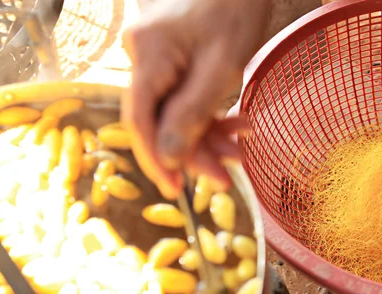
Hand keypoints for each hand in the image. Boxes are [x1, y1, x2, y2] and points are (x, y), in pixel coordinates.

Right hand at [122, 0, 269, 197]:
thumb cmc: (236, 10)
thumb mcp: (220, 69)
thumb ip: (191, 115)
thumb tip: (169, 158)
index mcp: (148, 56)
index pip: (139, 120)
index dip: (155, 158)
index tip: (175, 188)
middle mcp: (143, 57)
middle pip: (160, 119)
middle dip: (195, 150)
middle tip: (226, 176)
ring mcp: (157, 58)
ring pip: (176, 111)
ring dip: (209, 134)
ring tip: (241, 148)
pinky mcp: (173, 60)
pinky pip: (186, 96)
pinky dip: (211, 114)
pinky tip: (239, 124)